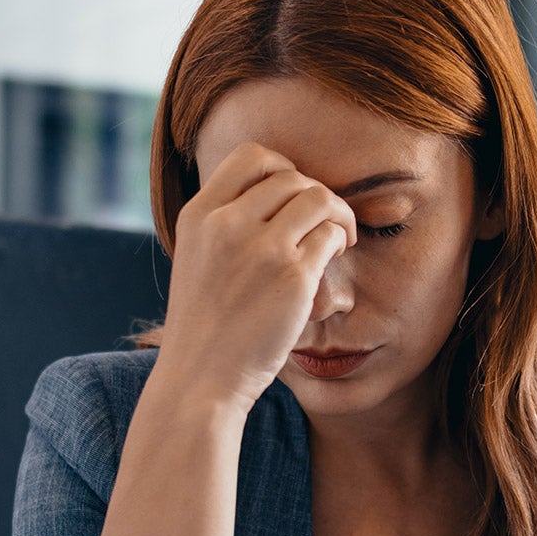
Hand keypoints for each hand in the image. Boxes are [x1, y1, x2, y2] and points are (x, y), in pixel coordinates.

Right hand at [153, 143, 357, 410]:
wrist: (200, 378)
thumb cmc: (204, 326)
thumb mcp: (196, 259)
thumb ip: (224, 224)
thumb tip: (277, 195)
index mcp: (198, 215)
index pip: (251, 157)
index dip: (282, 167)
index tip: (292, 194)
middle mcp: (227, 224)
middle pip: (291, 177)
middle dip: (315, 195)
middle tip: (323, 222)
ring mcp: (261, 249)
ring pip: (318, 198)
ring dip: (337, 213)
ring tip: (339, 236)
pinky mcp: (293, 277)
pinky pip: (331, 236)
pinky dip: (340, 241)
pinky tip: (334, 257)